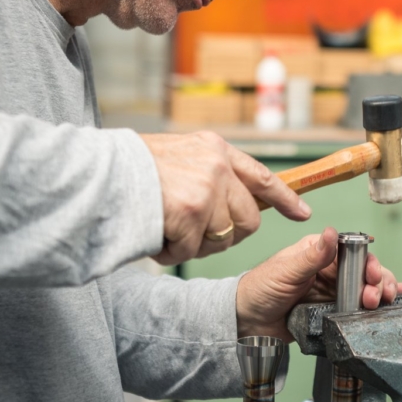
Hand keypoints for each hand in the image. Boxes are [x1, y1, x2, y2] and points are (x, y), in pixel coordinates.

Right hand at [141, 131, 310, 264]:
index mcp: (215, 149)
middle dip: (227, 235)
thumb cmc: (130, 168)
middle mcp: (216, 167)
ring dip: (193, 244)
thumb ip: (206, 170)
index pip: (262, 177)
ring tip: (166, 229)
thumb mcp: (177, 154)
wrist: (98, 174)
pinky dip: (172, 252)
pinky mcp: (190, 212)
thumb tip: (232, 197)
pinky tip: (156, 236)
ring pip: (221, 238)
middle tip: (195, 234)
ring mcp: (206, 189)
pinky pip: (192, 249)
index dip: (285, 198)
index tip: (303, 213)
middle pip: (247, 221)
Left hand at [236, 227, 401, 340]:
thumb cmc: (259, 290)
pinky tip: (393, 305)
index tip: (373, 274)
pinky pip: (359, 307)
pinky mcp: (333, 311)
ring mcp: (332, 290)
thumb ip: (312, 256)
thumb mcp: (286, 271)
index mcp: (319, 252)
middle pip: (365, 270)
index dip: (368, 261)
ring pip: (366, 288)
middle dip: (378, 281)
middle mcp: (329, 269)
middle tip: (376, 296)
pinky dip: (377, 305)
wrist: (247, 323)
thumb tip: (331, 233)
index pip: (353, 251)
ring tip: (381, 303)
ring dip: (380, 293)